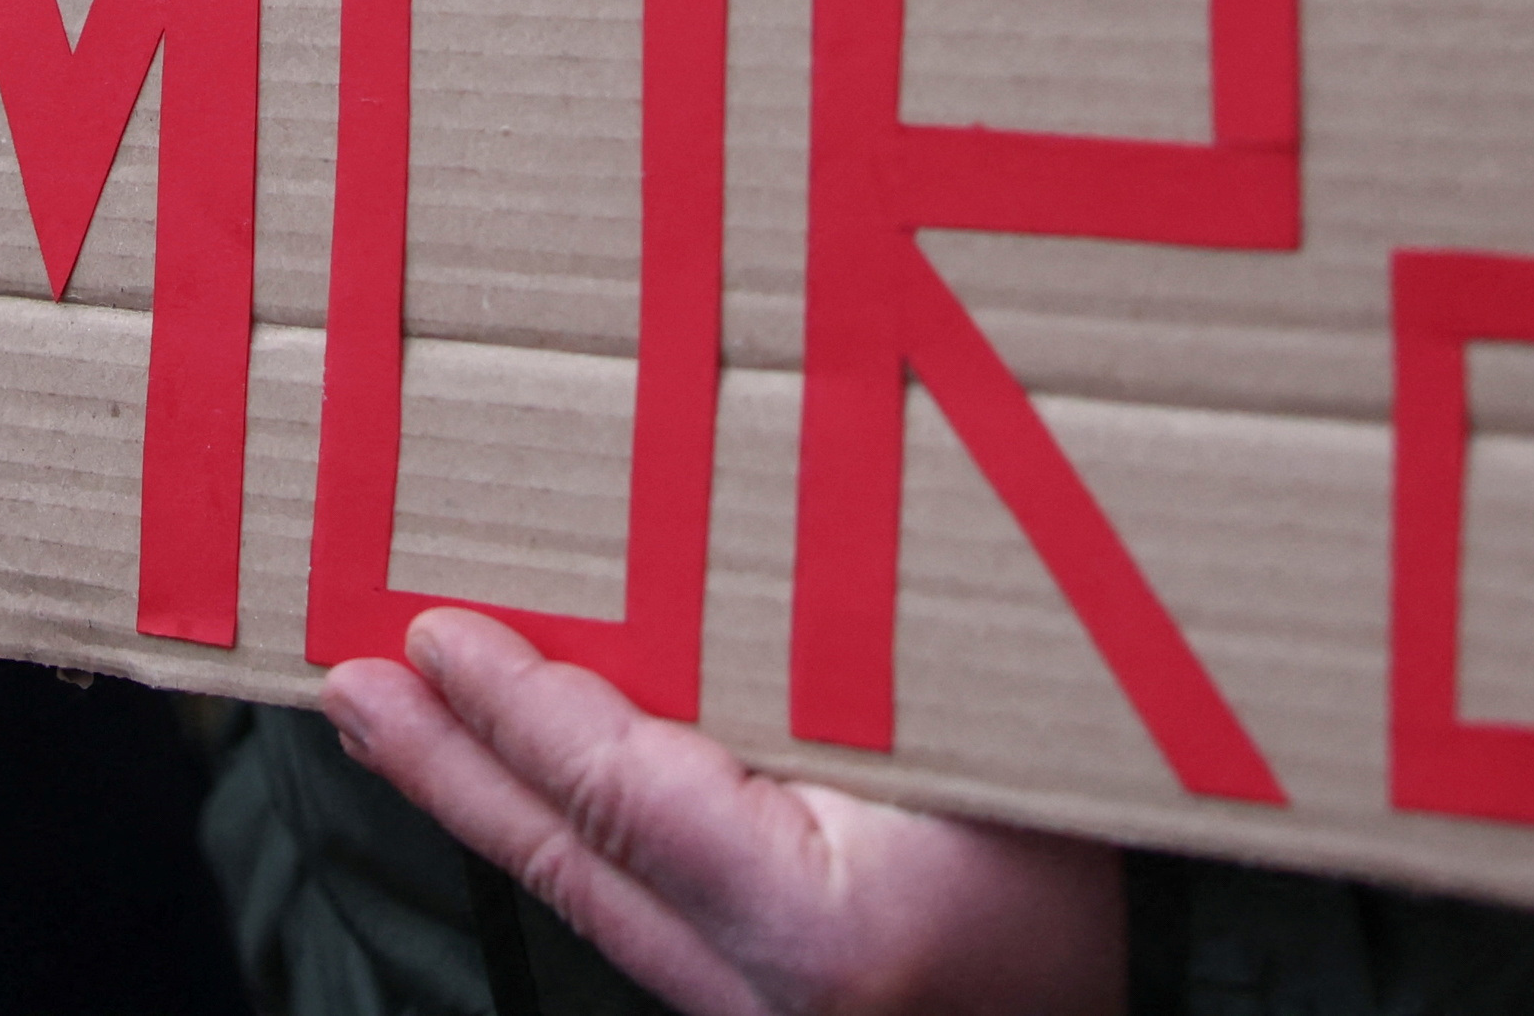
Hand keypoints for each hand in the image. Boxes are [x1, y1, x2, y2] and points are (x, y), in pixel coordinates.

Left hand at [323, 609, 1126, 1015]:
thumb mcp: (986, 726)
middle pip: (574, 864)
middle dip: (448, 766)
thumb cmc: (1120, 814)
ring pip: (592, 895)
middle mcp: (771, 995)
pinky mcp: (767, 1000)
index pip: (628, 801)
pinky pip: (639, 911)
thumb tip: (683, 561)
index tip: (426, 637)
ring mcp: (762, 1013)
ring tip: (384, 714)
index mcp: (824, 929)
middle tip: (340, 679)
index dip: (520, 713)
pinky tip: (508, 775)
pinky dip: (562, 831)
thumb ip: (837, 672)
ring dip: (484, 795)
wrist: (1193, 979)